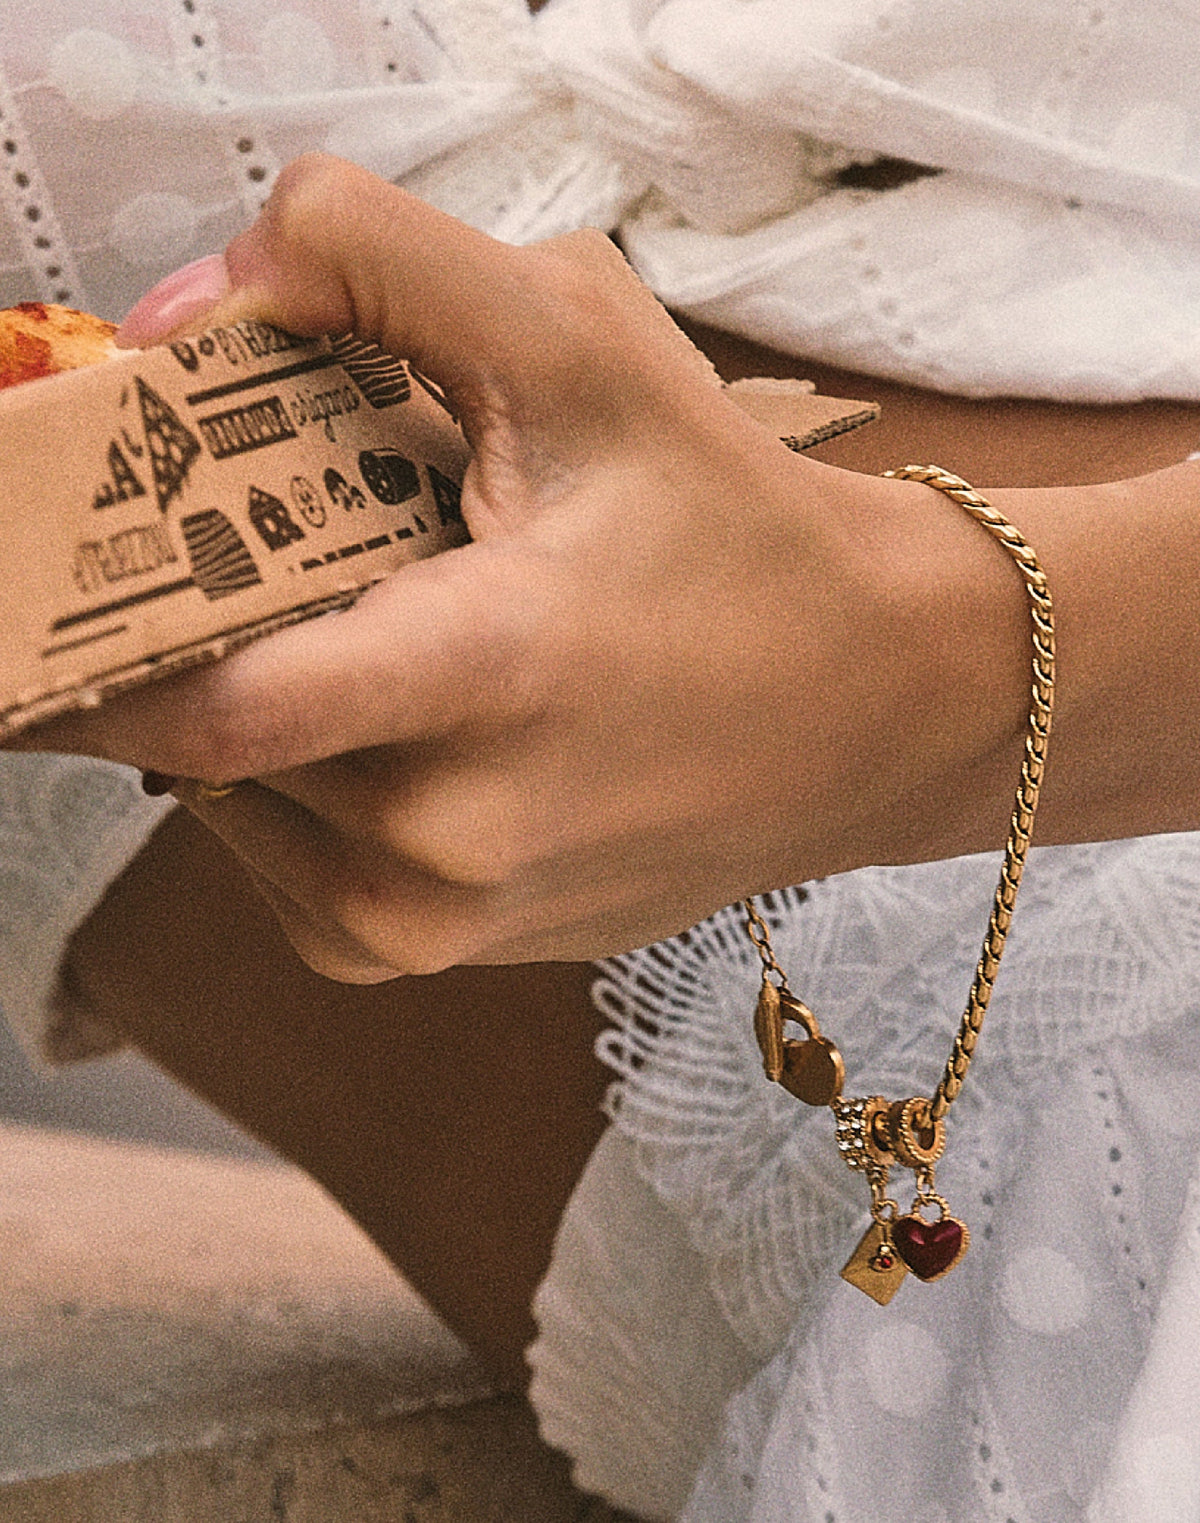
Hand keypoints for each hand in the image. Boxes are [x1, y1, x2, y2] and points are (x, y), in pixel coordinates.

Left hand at [19, 155, 1034, 978]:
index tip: (52, 587)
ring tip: (348, 643)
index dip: (101, 644)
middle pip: (204, 746)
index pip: (222, 705)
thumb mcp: (583, 341)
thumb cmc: (739, 531)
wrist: (876, 701)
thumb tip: (185, 312)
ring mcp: (458, 918)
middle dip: (190, 646)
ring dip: (247, 729)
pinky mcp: (463, 956)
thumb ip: (375, 261)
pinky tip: (380, 737)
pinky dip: (296, 804)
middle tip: (244, 564)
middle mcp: (461, 831)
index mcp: (493, 674)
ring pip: (237, 819)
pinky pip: (301, 887)